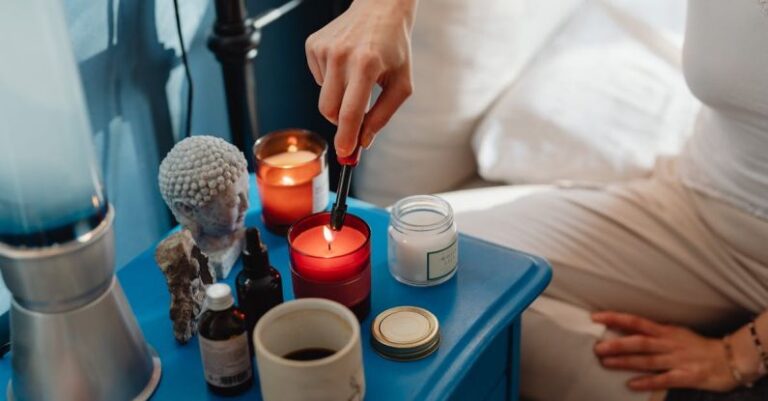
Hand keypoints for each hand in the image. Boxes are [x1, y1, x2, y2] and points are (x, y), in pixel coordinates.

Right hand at [305, 0, 415, 156]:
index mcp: (366, 64)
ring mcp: (324, 48)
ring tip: (356, 77)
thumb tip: (363, 141)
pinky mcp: (313, 44)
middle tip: (356, 115)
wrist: (380, 10)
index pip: (350, 111)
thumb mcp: (401, 83)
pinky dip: (331, 80)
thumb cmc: (393, 47)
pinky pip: (318, 80)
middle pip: (329, 110)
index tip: (345, 152)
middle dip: (342, 121)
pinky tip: (345, 64)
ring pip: (323, 97)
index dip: (346, 136)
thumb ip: (383, 115)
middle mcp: (341, 55)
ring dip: (339, 98)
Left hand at [592, 311, 737, 391]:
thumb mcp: (675, 332)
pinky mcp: (686, 377)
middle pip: (639, 342)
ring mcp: (677, 360)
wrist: (730, 359)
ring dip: (625, 362)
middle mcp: (669, 344)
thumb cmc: (697, 346)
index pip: (636, 321)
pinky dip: (647, 382)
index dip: (616, 318)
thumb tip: (626, 328)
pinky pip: (664, 379)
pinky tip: (632, 384)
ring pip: (647, 360)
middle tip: (597, 347)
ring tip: (606, 363)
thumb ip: (653, 332)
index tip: (596, 317)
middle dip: (617, 344)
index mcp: (665, 331)